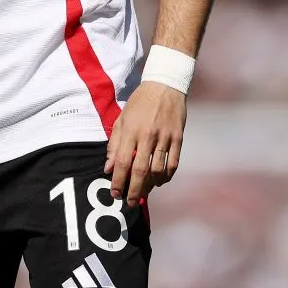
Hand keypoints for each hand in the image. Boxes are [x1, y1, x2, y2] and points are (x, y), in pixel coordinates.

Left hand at [104, 81, 185, 206]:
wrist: (165, 85)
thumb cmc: (140, 103)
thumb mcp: (122, 119)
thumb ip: (115, 144)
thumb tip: (108, 168)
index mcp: (132, 130)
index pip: (123, 162)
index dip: (118, 181)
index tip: (115, 193)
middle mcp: (148, 135)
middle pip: (141, 170)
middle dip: (134, 190)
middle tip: (130, 202)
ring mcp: (165, 137)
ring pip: (158, 170)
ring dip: (150, 185)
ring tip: (143, 192)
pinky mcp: (178, 138)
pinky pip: (173, 164)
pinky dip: (166, 176)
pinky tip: (159, 181)